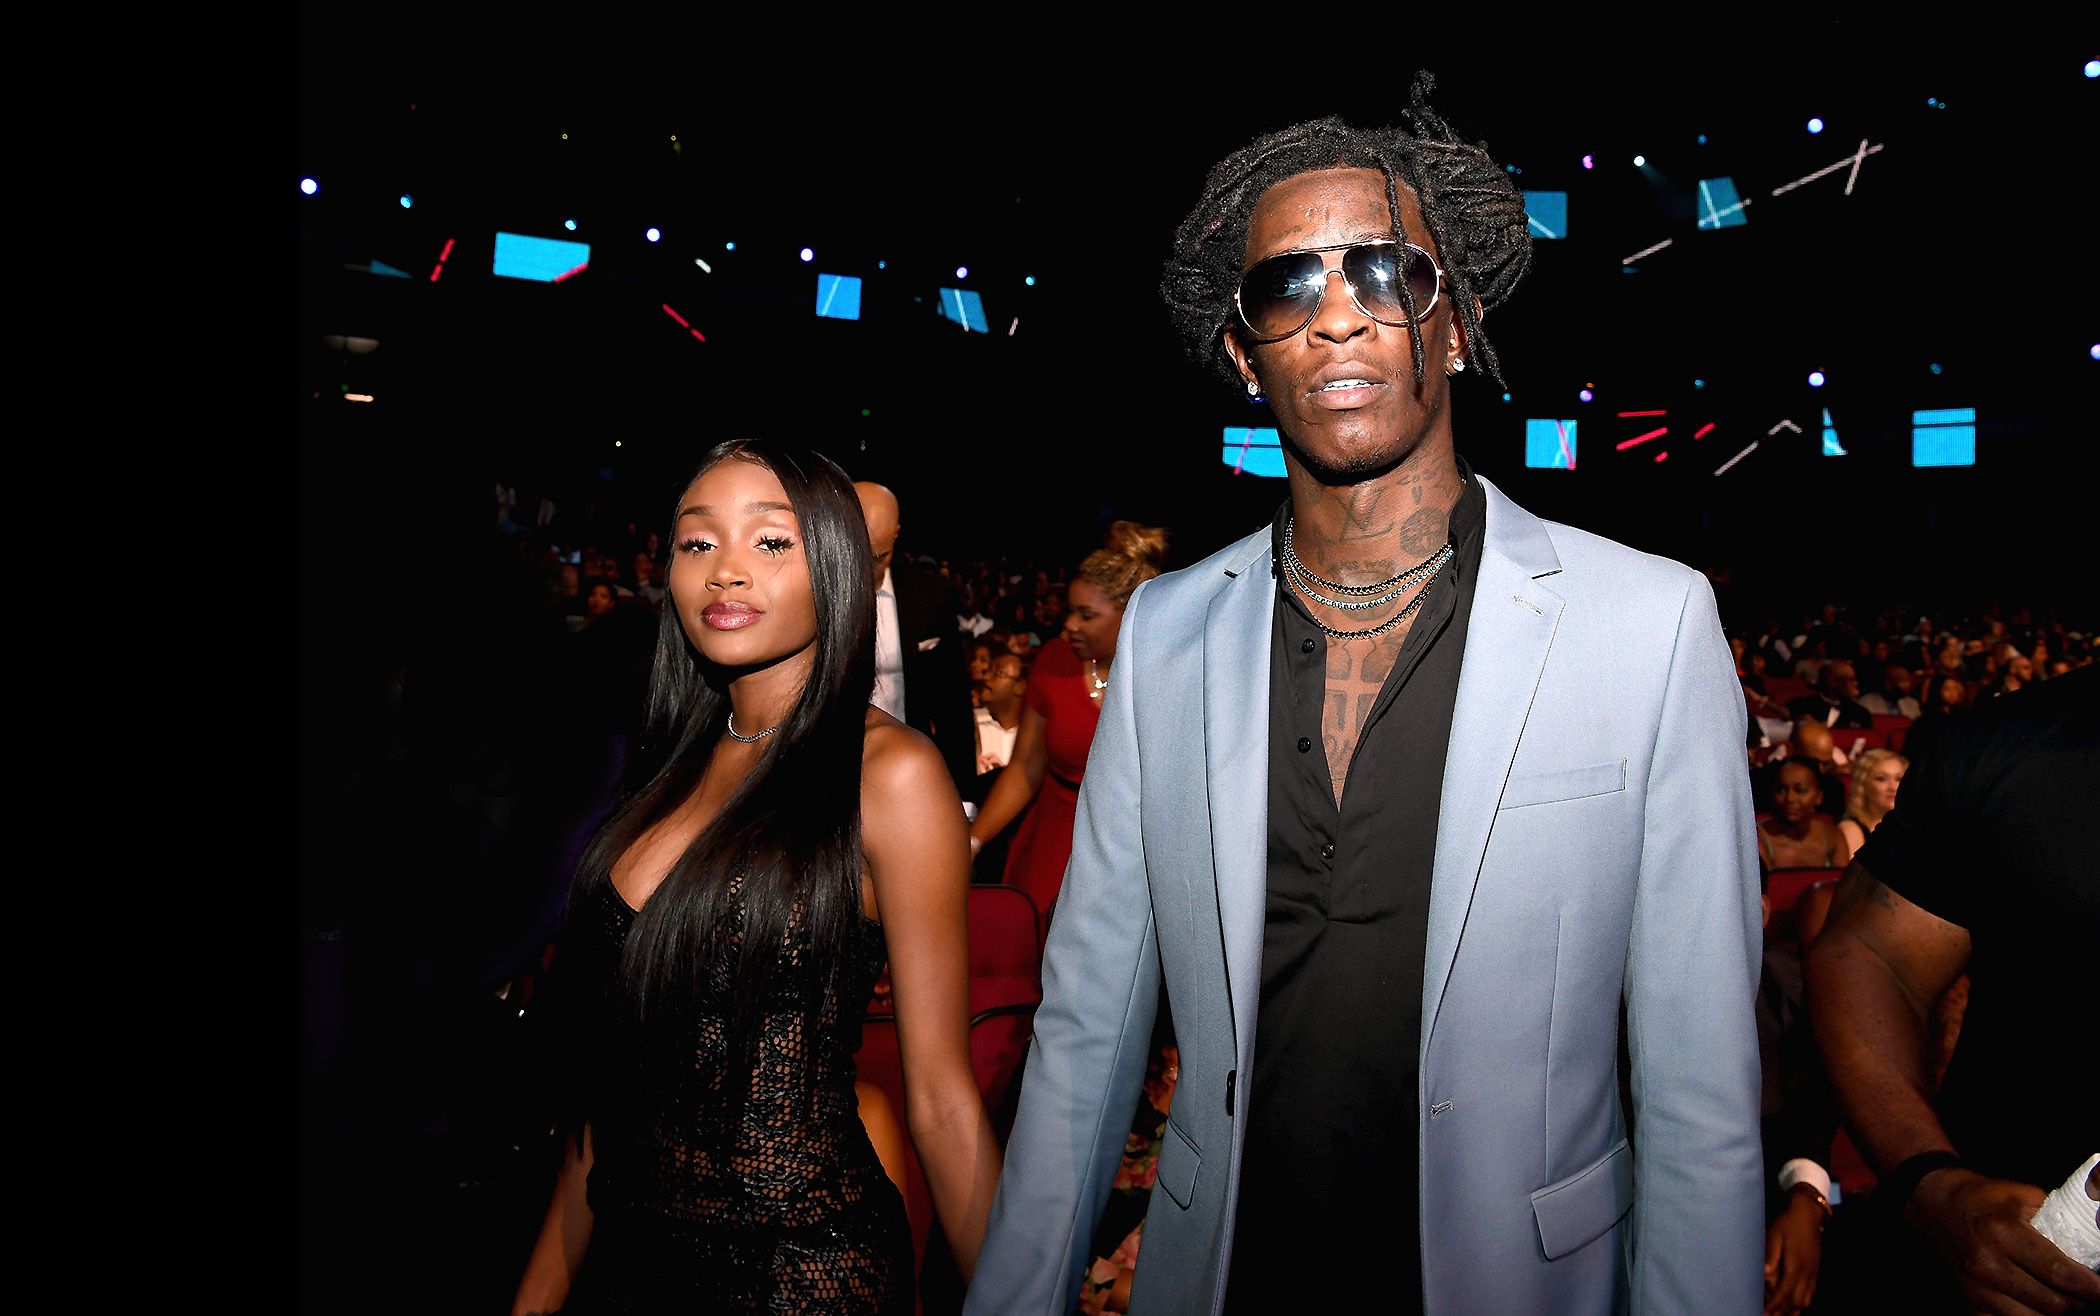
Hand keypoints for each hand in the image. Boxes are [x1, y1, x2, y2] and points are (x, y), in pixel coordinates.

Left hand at [1763, 1192, 1824, 1314]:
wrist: (1808, 1215)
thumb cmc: (1787, 1224)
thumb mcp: (1774, 1236)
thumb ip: (1770, 1255)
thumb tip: (1765, 1273)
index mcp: (1795, 1265)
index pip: (1784, 1292)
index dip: (1774, 1304)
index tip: (1764, 1312)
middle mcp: (1807, 1272)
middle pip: (1796, 1301)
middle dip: (1783, 1311)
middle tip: (1768, 1315)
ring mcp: (1813, 1273)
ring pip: (1805, 1300)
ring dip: (1793, 1309)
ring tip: (1779, 1314)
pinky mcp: (1815, 1271)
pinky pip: (1811, 1293)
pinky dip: (1801, 1302)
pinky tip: (1793, 1305)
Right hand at [1909, 1167, 2099, 1314]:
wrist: (1939, 1206)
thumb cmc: (1986, 1198)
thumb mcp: (2025, 1196)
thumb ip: (2058, 1220)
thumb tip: (2092, 1247)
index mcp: (2003, 1233)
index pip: (2060, 1273)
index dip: (2091, 1288)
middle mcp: (1987, 1263)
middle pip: (2052, 1304)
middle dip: (2080, 1305)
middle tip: (2090, 1299)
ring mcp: (1976, 1287)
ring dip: (2056, 1315)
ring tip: (2067, 1304)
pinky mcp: (1970, 1301)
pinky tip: (2038, 1308)